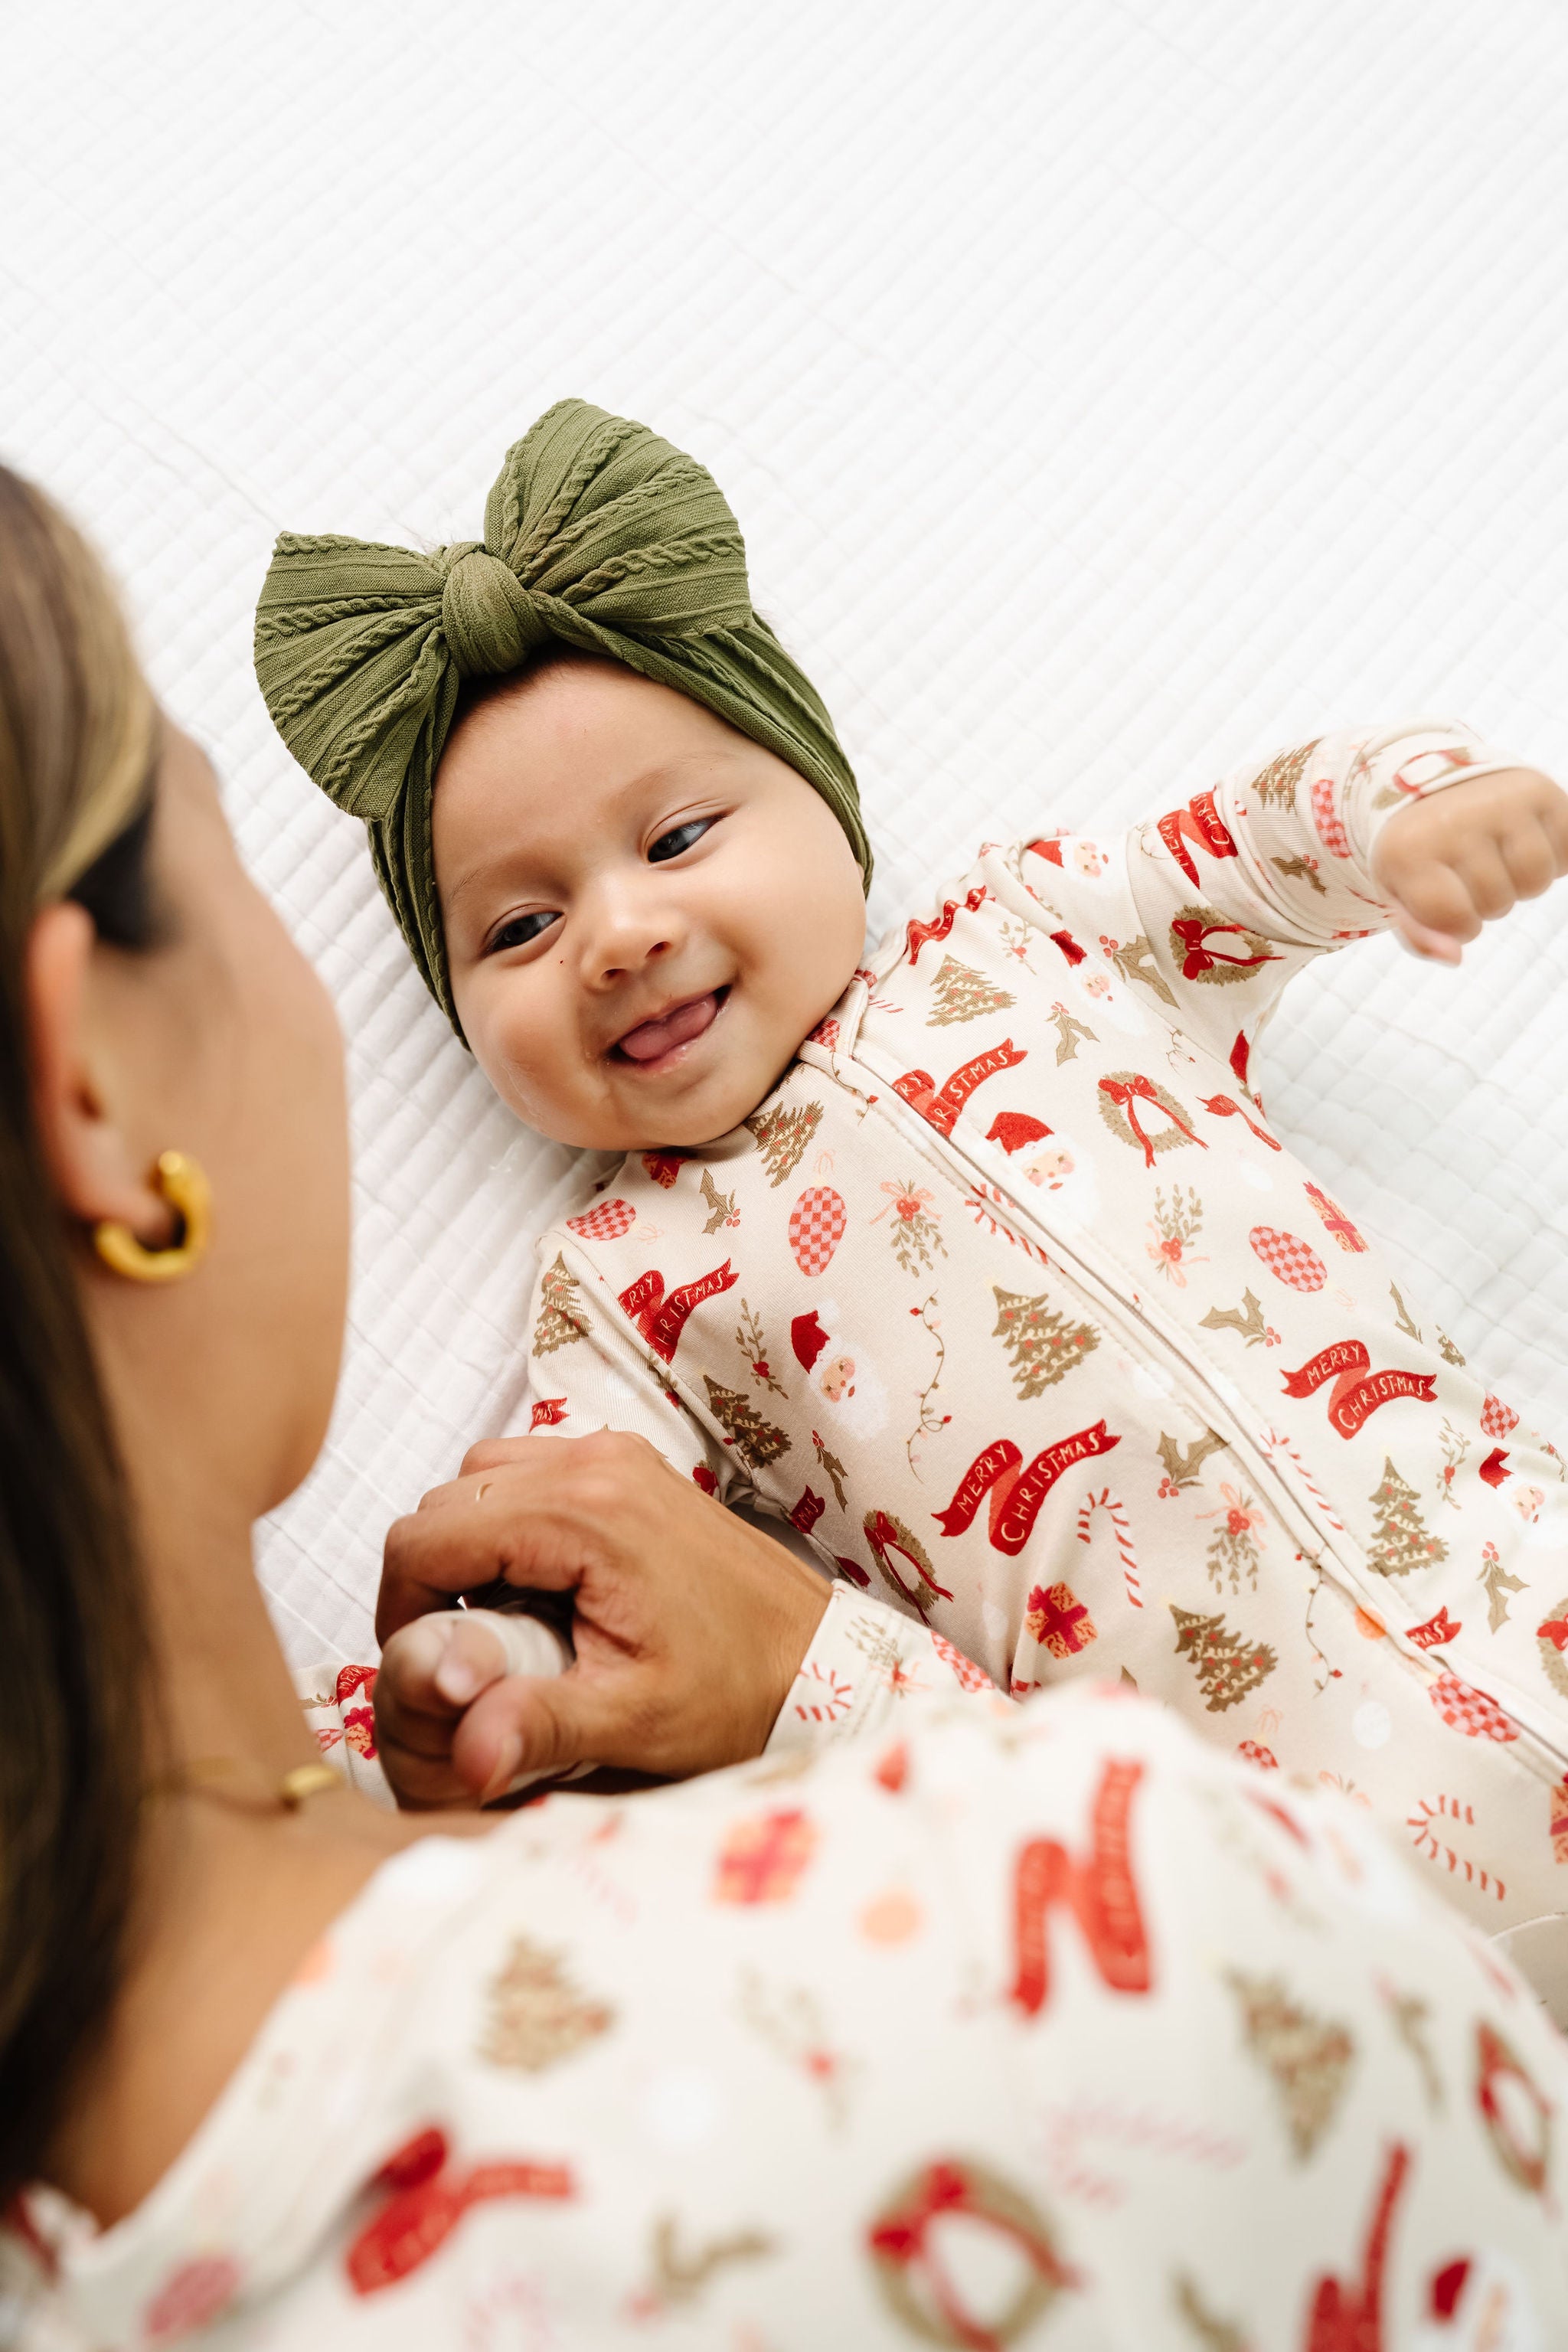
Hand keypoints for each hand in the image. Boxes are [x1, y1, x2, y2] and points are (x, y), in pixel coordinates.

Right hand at [374, 1432, 830, 1807]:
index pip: (426, 1537)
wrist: (818, 1660)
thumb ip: (536, 1725)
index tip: (424, 1665)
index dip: (401, 1607)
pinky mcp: (628, 1467)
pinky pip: (531, 1475)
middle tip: (460, 1654)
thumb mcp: (632, 1719)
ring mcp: (614, 1456)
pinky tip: (540, 1592)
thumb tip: (461, 1755)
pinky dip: (511, 1526)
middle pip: (447, 1502)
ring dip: (469, 1548)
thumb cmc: (736, 1691)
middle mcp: (595, 1462)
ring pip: (482, 1480)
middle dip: (432, 1579)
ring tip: (498, 1626)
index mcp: (586, 1513)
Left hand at [1372, 766, 1567, 962]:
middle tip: (1470, 870)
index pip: (1457, 922)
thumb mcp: (1399, 893)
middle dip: (1488, 900)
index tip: (1445, 899)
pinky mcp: (1538, 789)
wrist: (1431, 781)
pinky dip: (1554, 858)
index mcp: (1408, 849)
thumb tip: (1455, 958)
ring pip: (1536, 880)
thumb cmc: (1417, 849)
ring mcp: (1499, 801)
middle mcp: (1454, 819)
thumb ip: (1419, 935)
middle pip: (1498, 903)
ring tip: (1499, 858)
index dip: (1458, 924)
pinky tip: (1526, 841)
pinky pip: (1567, 852)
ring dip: (1522, 883)